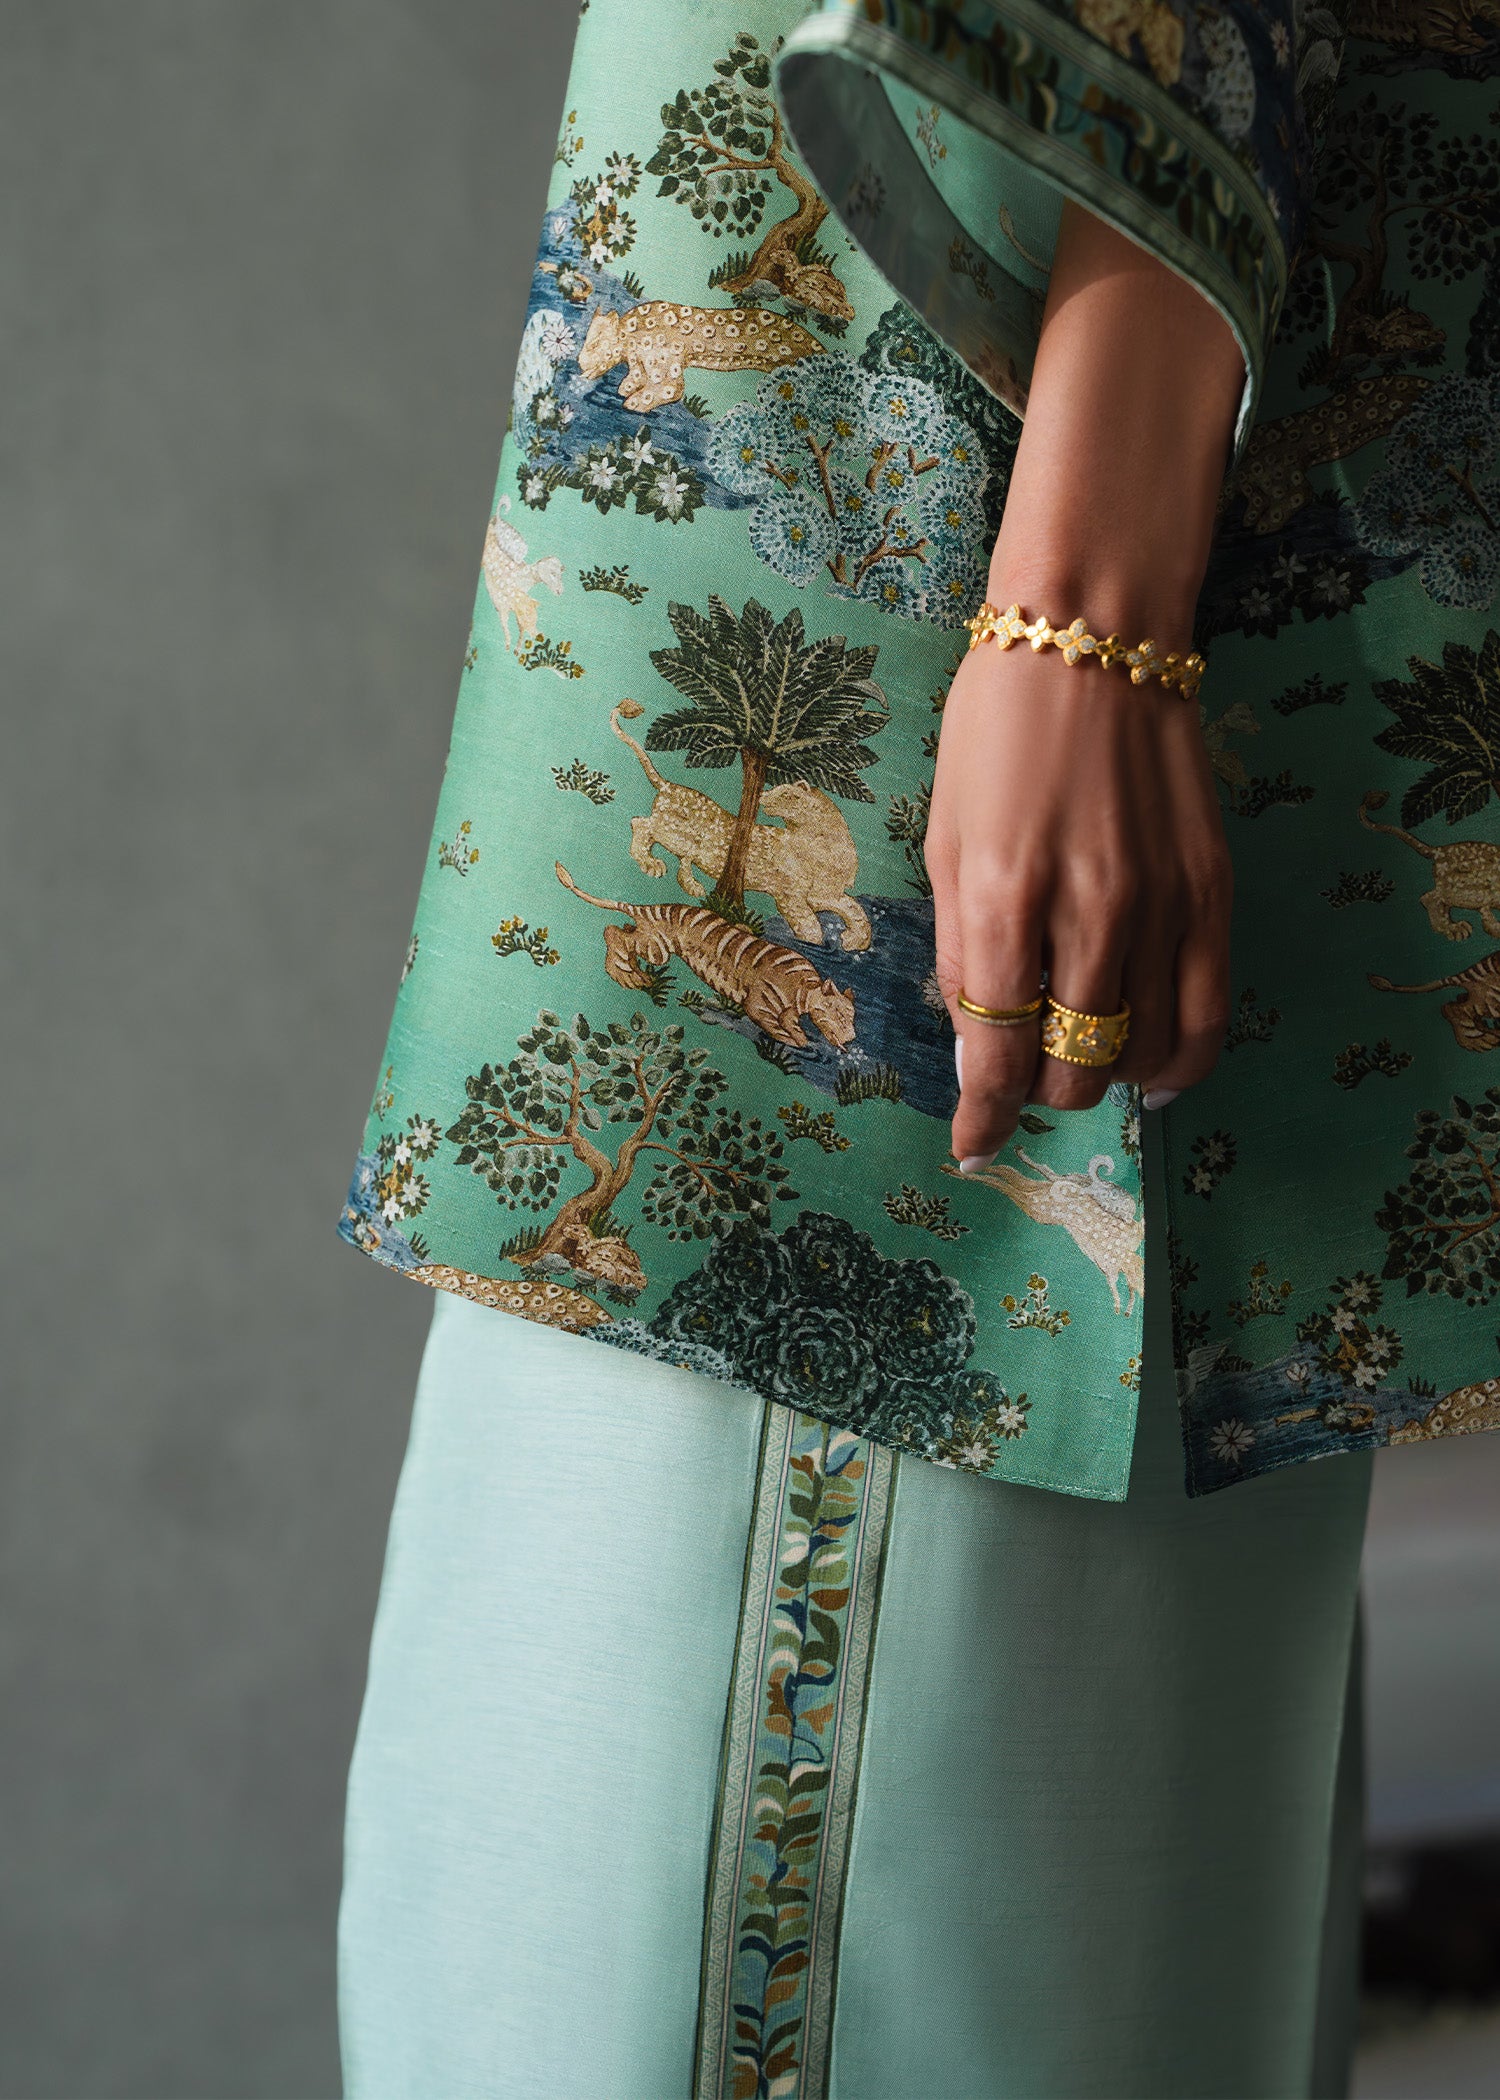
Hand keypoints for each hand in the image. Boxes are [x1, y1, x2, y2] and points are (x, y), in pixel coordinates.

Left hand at [928, 612, 1233, 1168]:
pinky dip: (1180, 1062)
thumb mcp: (944, 838)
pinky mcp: (1211, 892)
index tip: (972, 1143)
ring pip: (1139, 1055)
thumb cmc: (996, 729)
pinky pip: (1208, 1016)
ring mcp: (1160, 905)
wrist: (1094, 635)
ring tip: (1081, 1062)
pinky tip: (1154, 1074)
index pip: (998, 1053)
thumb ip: (963, 952)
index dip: (982, 1115)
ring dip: (1102, 1078)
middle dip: (1039, 1092)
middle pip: (1073, 1068)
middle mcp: (1088, 912)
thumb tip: (975, 1051)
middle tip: (1024, 1074)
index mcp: (1003, 897)